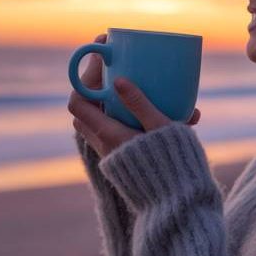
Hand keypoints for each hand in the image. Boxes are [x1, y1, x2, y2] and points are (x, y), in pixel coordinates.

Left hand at [68, 33, 200, 157]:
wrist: (178, 206)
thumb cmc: (173, 165)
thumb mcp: (160, 129)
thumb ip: (140, 104)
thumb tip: (118, 79)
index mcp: (108, 134)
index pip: (78, 100)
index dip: (83, 73)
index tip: (102, 49)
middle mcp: (104, 144)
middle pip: (86, 106)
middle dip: (97, 81)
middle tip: (118, 60)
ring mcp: (112, 152)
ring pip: (99, 118)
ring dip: (112, 97)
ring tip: (134, 79)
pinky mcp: (123, 158)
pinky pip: (115, 129)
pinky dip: (125, 113)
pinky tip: (155, 105)